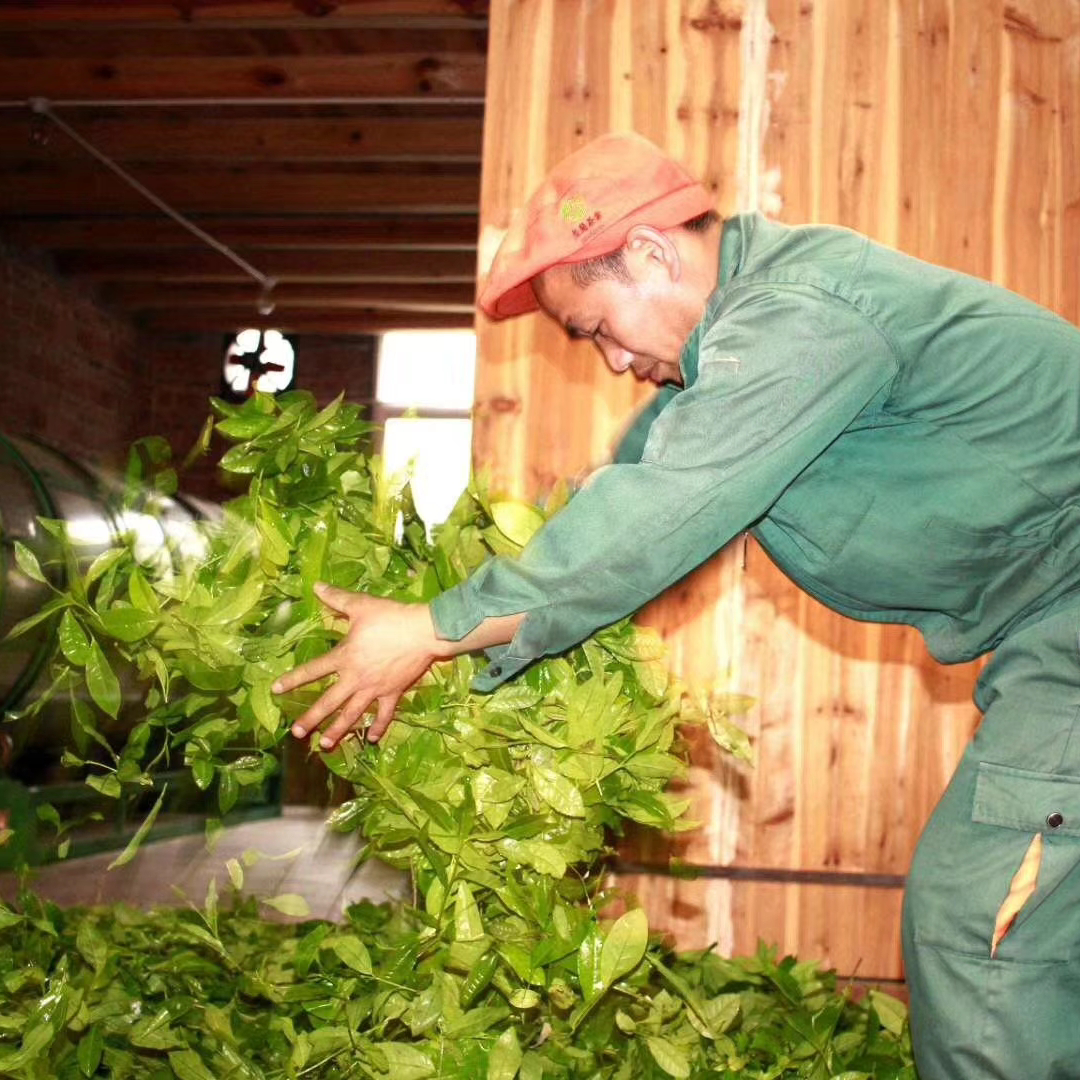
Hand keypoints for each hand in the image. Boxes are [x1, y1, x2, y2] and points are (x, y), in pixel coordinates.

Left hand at [273, 584, 441, 746]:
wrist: (422, 632)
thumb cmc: (390, 618)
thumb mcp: (361, 605)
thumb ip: (337, 598)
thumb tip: (316, 587)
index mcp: (345, 657)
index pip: (313, 670)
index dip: (293, 679)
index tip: (276, 690)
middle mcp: (355, 678)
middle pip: (329, 702)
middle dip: (312, 718)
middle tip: (297, 732)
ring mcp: (374, 689)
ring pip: (352, 714)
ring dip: (337, 730)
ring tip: (324, 745)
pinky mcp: (393, 693)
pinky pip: (384, 715)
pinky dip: (378, 727)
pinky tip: (371, 740)